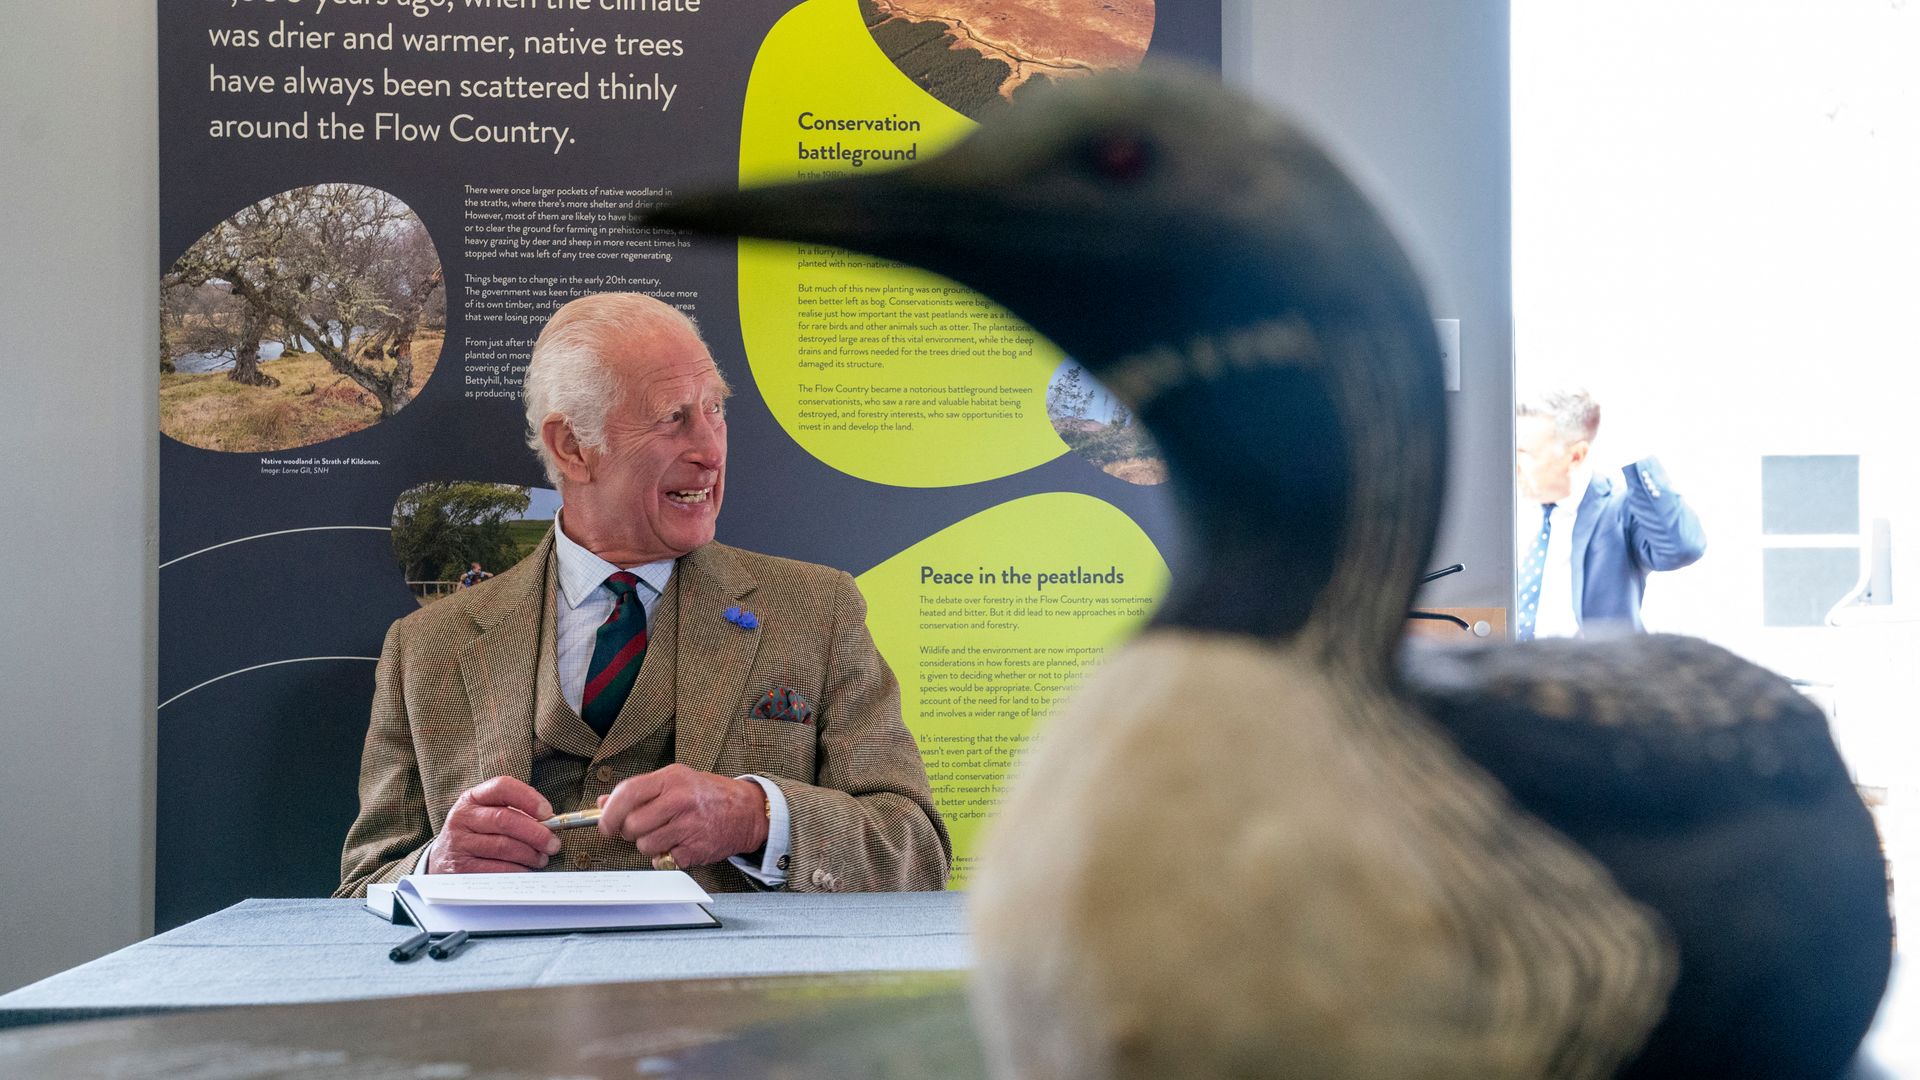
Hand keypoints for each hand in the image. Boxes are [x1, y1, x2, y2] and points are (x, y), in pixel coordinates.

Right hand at [427, 776, 562, 873]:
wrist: (442, 860)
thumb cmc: (475, 834)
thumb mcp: (486, 815)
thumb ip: (515, 813)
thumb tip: (549, 824)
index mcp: (473, 798)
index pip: (502, 787)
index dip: (528, 798)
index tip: (548, 812)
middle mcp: (462, 818)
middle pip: (505, 819)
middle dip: (536, 833)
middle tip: (553, 843)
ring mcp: (459, 843)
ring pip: (503, 846)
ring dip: (530, 854)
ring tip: (541, 858)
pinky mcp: (461, 869)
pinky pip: (497, 870)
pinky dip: (517, 871)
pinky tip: (526, 870)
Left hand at [596, 764, 768, 869]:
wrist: (747, 811)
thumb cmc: (708, 795)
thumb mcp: (675, 781)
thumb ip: (640, 792)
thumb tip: (603, 804)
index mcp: (672, 779)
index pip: (628, 793)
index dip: (610, 813)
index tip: (605, 824)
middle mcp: (680, 800)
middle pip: (633, 825)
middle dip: (630, 832)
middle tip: (640, 829)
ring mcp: (689, 826)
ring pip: (645, 846)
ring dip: (649, 846)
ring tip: (665, 835)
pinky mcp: (696, 849)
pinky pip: (664, 860)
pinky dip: (667, 857)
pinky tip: (679, 844)